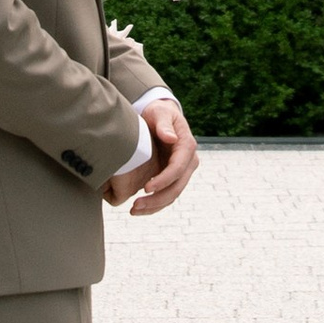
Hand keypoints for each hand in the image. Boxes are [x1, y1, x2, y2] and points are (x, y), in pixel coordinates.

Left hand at [127, 94, 198, 215]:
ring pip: (172, 195)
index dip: (163, 180)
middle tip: (135, 206)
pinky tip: (139, 209)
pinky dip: (154, 205)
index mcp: (187, 146)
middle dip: (157, 199)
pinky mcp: (173, 177)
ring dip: (154, 206)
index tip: (146, 188)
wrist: (160, 116)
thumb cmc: (159, 112)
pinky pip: (166, 195)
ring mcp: (182, 171)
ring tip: (134, 210)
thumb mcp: (160, 113)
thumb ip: (163, 124)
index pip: (178, 168)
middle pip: (176, 187)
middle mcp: (189, 161)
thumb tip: (170, 138)